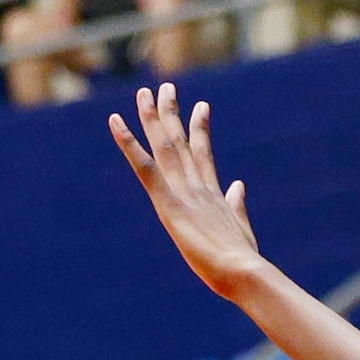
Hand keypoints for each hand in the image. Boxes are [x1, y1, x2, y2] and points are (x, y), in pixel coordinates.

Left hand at [109, 84, 266, 301]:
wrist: (244, 271)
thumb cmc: (244, 261)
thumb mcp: (240, 228)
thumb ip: (236, 205)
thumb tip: (238, 185)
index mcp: (214, 195)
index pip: (203, 155)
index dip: (199, 130)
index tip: (201, 106)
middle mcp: (198, 186)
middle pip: (182, 142)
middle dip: (172, 114)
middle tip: (166, 87)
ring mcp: (184, 192)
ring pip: (164, 146)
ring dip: (152, 118)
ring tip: (145, 93)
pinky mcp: (169, 203)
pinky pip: (144, 167)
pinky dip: (128, 143)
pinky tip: (115, 122)